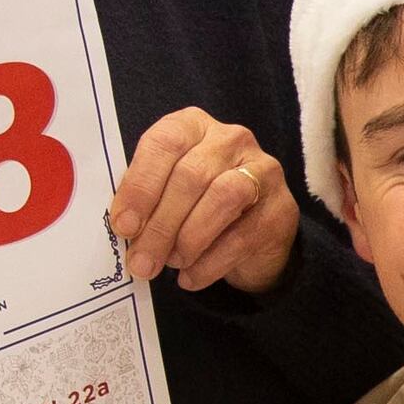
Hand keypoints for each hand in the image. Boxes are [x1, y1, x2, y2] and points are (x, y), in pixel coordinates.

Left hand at [111, 110, 301, 292]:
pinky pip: (241, 236)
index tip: (123, 225)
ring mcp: (262, 171)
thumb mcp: (166, 191)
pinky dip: (209, 263)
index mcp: (193, 126)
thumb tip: (123, 226)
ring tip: (170, 264)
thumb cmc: (196, 205)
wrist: (254, 232)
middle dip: (161, 224)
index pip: (165, 142)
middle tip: (141, 261)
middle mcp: (231, 139)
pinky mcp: (280, 209)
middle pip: (191, 176)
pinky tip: (190, 277)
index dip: (141, 184)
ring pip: (221, 198)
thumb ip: (146, 198)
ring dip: (188, 240)